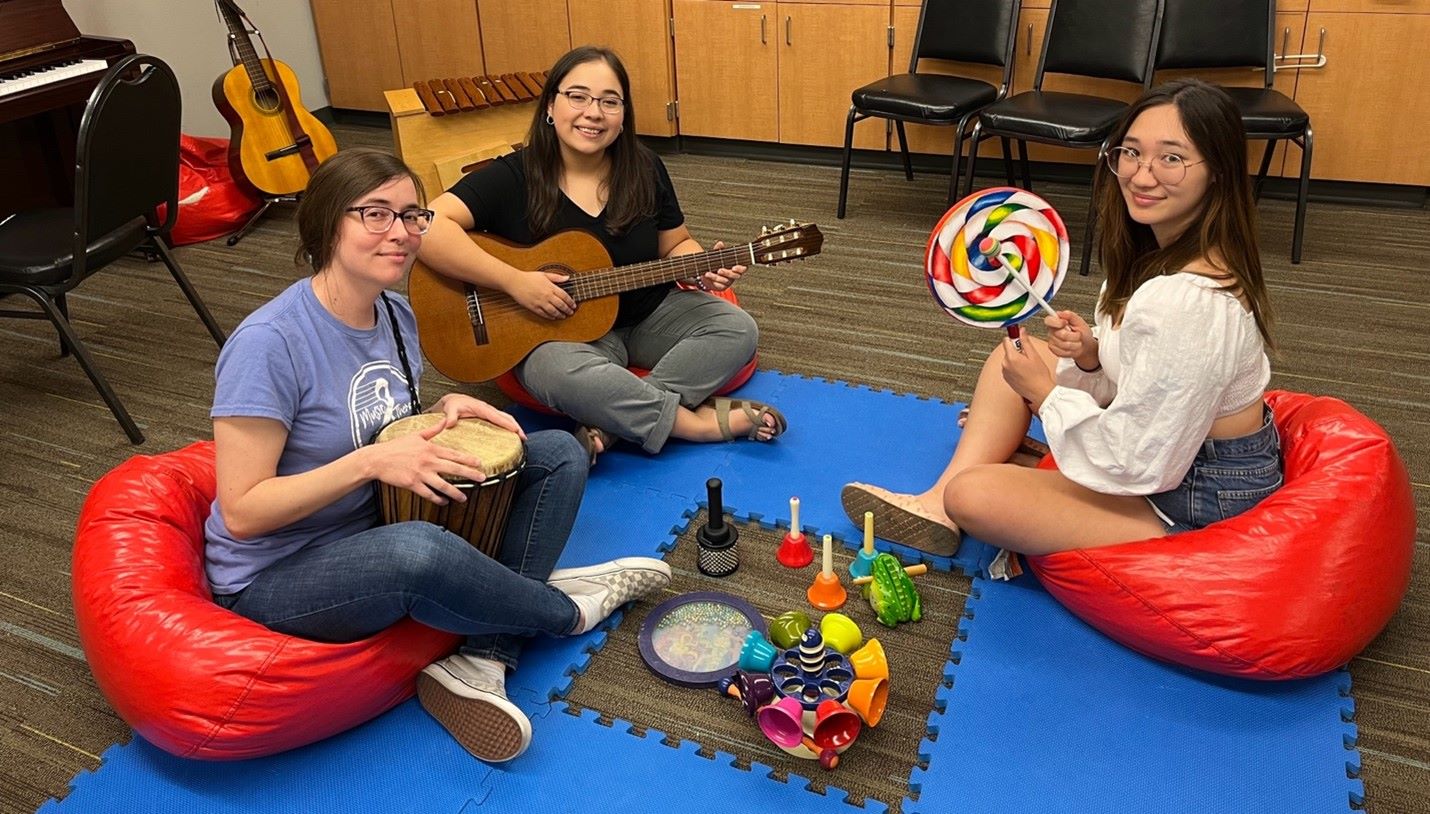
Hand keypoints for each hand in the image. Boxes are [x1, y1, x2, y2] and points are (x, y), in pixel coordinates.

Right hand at [364, 421, 487, 504]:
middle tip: (482, 478)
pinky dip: (438, 499)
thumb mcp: (415, 435)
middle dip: (470, 474)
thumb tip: (445, 420)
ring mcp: (420, 474)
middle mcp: (428, 461)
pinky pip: (429, 494)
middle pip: (453, 469)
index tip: (479, 463)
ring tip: (464, 498)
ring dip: (456, 492)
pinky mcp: (412, 484)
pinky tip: (444, 502)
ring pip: (443, 485)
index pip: (453, 454)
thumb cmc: (395, 447)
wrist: (377, 459)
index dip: (468, 459)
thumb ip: (432, 430)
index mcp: (430, 448)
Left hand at [429, 393, 526, 439]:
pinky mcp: (490, 416)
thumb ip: (450, 416)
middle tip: (523, 437)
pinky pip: (502, 420)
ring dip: (515, 426)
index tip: (515, 430)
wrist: (453, 401)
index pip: (496, 416)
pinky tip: (512, 435)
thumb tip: (450, 424)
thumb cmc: (453, 404)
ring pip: (506, 418)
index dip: (506, 423)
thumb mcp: (450, 409)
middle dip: (516, 426)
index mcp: (481, 408)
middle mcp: (488, 409)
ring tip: (522, 437)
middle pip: (506, 417)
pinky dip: (510, 426)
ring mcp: (490, 412)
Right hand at [509, 269, 574, 319]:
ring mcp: (540, 303)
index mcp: (550, 287)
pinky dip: (550, 317)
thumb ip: (557, 277)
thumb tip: (567, 278)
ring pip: (554, 311)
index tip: (574, 305)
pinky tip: (554, 317)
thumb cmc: (528, 277)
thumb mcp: (544, 274)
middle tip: (571, 312)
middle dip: (568, 310)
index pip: (564, 296)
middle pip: (561, 305)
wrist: (515, 282)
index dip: (571, 302)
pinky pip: (544, 314)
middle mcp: (546, 296)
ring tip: (564, 316)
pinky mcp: (534, 307)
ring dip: (560, 315)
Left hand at [695, 241, 746, 291]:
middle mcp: (734, 275)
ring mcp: (728, 281)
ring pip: (725, 281)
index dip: (740, 269)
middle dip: (727, 273)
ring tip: (708, 273)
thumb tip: (720, 243)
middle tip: (720, 270)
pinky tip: (706, 277)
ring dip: (716, 277)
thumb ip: (719, 250)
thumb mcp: (717, 255)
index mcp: (737, 267)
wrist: (708, 273)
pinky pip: (718, 285)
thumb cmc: (717, 263)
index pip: (743, 268)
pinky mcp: (722, 286)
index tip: (734, 267)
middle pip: (735, 276)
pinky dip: (712, 281)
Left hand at [1000, 337, 1054, 410]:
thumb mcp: (1034, 355)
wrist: (1040, 392)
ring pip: (1008, 359)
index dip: (1014, 338)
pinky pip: (1008, 368)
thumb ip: (1026, 342)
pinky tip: (1024, 372)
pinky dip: (1014, 367)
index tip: (1020, 338)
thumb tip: (1021, 331)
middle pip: (1007, 350)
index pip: (1006, 340)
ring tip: (1027, 366)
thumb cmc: (1039, 376)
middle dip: (1017, 350)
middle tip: (1028, 356)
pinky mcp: (1006, 379)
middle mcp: (1005, 365)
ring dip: (1016, 359)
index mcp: (1011, 358)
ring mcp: (1005, 373)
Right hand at [1044, 309, 1096, 368]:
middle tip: (1078, 335)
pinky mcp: (1054, 350)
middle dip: (1073, 336)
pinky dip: (1071, 350)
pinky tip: (1073, 347)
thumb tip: (1061, 313)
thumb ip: (1071, 316)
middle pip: (1059, 334)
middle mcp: (1052, 331)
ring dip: (1074, 344)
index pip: (1048, 320)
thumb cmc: (1082, 333)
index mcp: (1056, 321)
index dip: (1057, 322)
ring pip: (1063, 344)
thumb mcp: (1080, 322)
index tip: (1066, 323)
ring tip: (1077, 342)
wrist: (1085, 345)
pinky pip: (1062, 351)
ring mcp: (1052, 341)